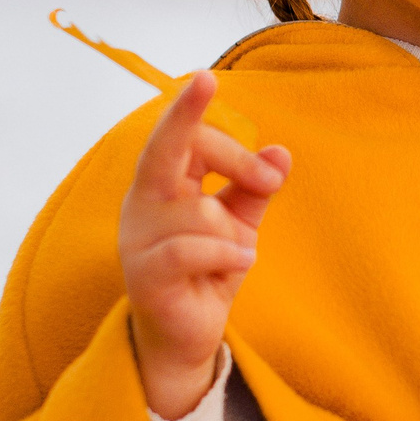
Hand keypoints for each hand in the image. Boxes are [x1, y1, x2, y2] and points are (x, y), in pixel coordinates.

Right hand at [120, 71, 291, 418]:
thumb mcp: (239, 222)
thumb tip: (281, 151)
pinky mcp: (144, 275)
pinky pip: (193, 248)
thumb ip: (254, 187)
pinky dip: (226, 254)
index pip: (174, 133)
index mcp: (161, 183)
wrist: (185, 338)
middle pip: (163, 147)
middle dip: (187, 115)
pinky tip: (236, 265)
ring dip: (234, 234)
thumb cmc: (208, 270)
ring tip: (235, 257)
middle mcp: (142, 204)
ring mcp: (138, 239)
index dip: (197, 111)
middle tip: (266, 171)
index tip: (211, 83)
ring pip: (201, 211)